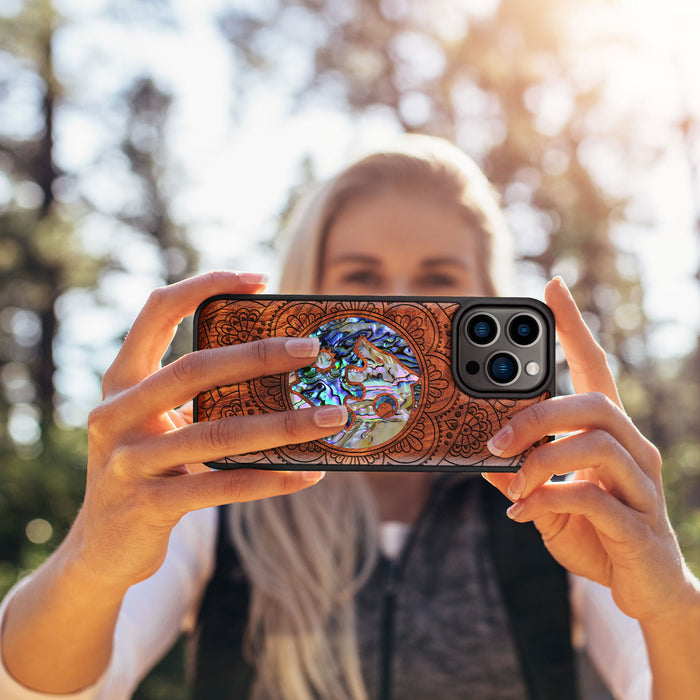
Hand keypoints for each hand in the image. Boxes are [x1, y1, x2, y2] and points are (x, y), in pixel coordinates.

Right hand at [73, 271, 346, 589]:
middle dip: (259, 356)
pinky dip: (270, 479)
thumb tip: (283, 374)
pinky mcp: (148, 505)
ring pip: (217, 433)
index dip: (204, 286)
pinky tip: (309, 474)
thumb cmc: (147, 470)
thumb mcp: (158, 424)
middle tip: (312, 350)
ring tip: (333, 418)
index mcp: (122, 381)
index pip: (157, 312)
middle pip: (194, 369)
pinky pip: (221, 486)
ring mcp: (128, 461)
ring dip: (284, 424)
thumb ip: (197, 398)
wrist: (102, 547)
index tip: (259, 279)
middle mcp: (116, 413)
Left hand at [483, 276, 694, 623]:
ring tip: (512, 481)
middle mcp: (633, 450)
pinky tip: (525, 513)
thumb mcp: (548, 499)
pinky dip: (550, 499)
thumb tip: (485, 460)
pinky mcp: (639, 525)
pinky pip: (594, 498)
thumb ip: (522, 476)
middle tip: (496, 440)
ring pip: (597, 444)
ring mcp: (641, 486)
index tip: (552, 288)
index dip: (574, 327)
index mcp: (609, 434)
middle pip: (593, 403)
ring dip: (542, 459)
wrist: (645, 589)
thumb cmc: (595, 532)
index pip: (595, 368)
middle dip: (538, 415)